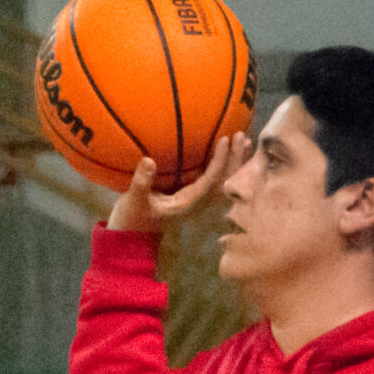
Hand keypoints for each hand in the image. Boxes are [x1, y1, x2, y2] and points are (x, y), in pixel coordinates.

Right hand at [105, 133, 248, 234]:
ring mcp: (195, 198)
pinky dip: (221, 162)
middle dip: (234, 159)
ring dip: (233, 161)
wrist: (132, 237)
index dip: (219, 160)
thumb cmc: (132, 219)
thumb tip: (148, 160)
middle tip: (241, 135)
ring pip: (222, 179)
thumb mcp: (133, 201)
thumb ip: (141, 183)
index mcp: (188, 203)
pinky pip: (212, 177)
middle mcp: (197, 201)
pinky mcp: (190, 193)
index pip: (211, 180)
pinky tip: (224, 147)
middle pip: (224, 180)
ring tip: (242, 139)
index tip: (224, 140)